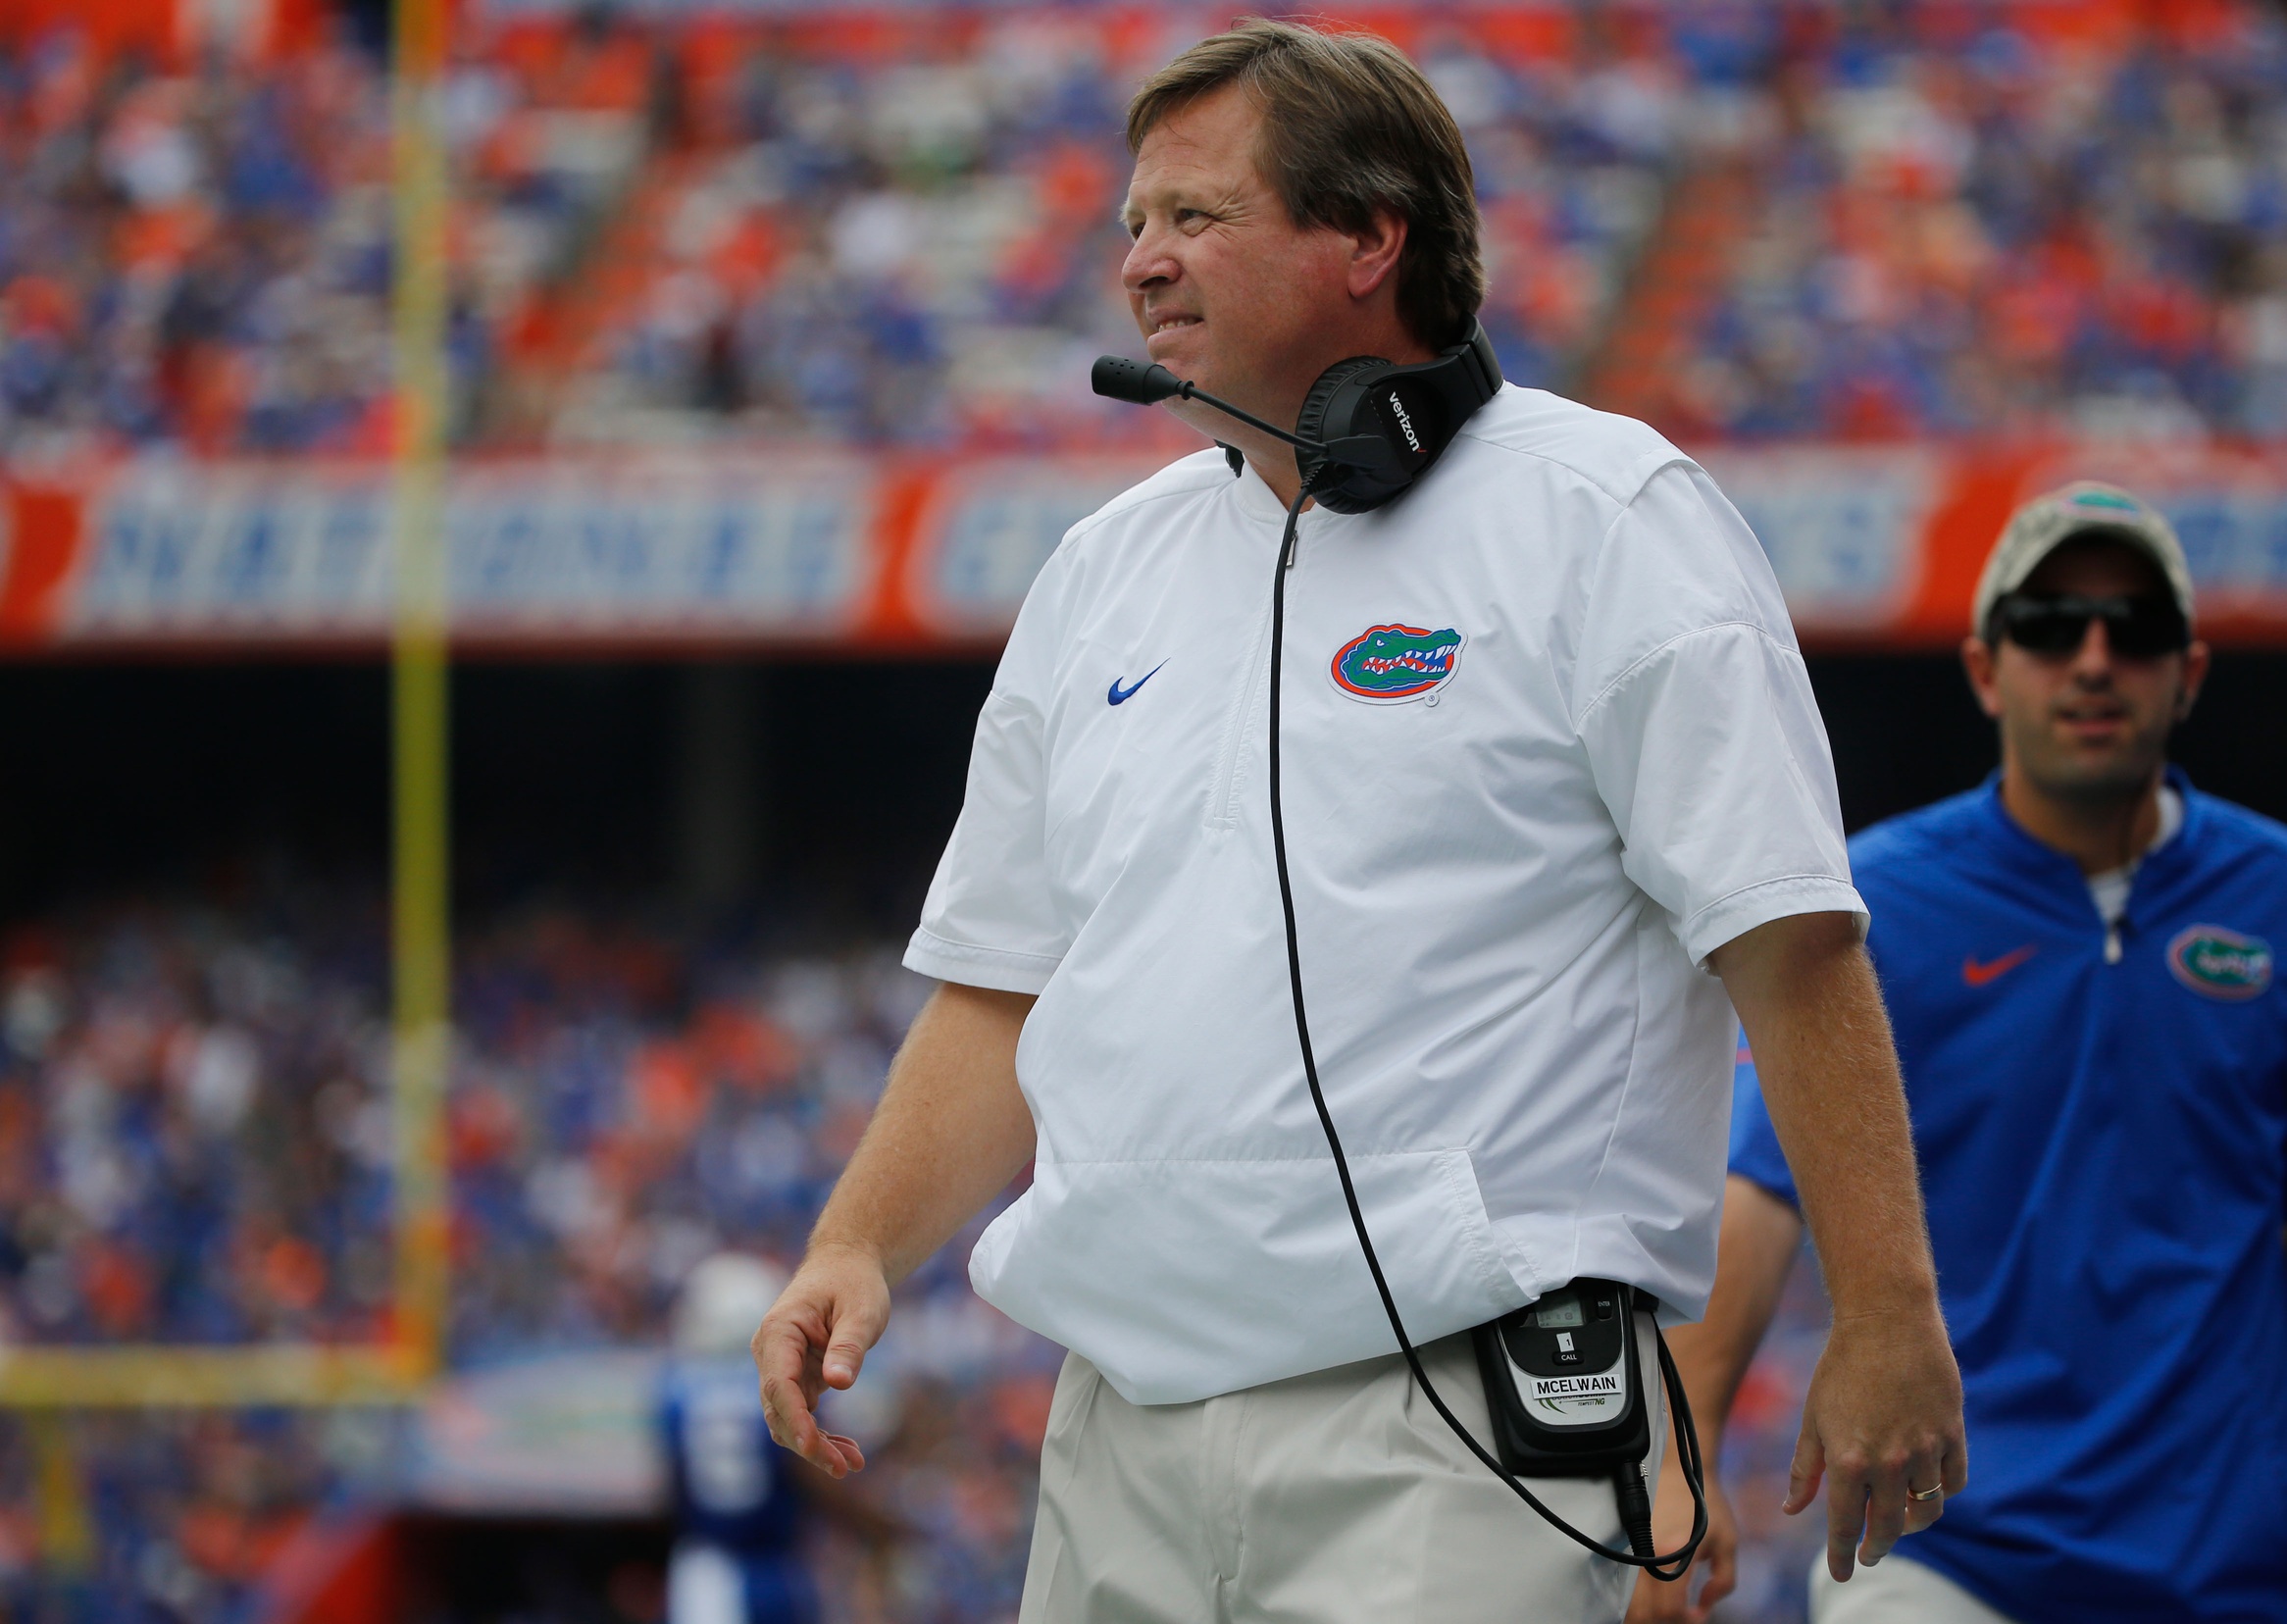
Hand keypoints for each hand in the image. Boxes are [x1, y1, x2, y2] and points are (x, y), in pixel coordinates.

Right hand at [752, 1243, 891, 1477]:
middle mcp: (771, 1353)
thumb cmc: (853, 1283)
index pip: (778, 1383)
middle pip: (780, 1409)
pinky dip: (822, 1435)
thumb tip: (837, 1384)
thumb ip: (849, 1345)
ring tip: (852, 1464)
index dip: (794, 1418)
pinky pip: (802, 1415)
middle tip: (844, 1467)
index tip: (811, 1445)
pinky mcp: (796, 1379)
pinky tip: (849, 1452)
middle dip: (808, 1443)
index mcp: (779, 1331)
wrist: (846, 1267)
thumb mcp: (862, 1310)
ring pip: (788, 1419)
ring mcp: (780, 1368)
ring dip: (816, 1444)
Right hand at [1624, 1446, 1735, 1623]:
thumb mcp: (1728, 1543)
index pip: (1669, 1609)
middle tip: (1676, 1610)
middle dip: (1660, 1619)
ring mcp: (1630, 1548)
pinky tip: (1647, 1592)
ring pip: (1625, 1600)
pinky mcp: (1622, 1542)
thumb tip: (1702, 1612)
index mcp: (1675, 1555)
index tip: (1694, 1614)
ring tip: (1661, 1604)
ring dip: (1644, 1610)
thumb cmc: (1705, 1506)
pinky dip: (1631, 1595)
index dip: (1684, 1620)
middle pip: (1641, 1611)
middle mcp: (1648, 1555)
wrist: (1675, 1468)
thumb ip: (1722, 1583)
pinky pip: (1620, 1581)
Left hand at [1785, 1304, 1965, 1580]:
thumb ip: (1804, 1469)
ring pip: (1926, 1510)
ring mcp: (1926, 1449)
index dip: (1841, 1554)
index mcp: (1847, 1459)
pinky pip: (1952, 1482)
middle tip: (1869, 1555)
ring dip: (1911, 1525)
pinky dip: (1940, 1493)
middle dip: (1877, 1548)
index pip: (1844, 1524)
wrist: (1887, 1320)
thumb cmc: (1841, 1367)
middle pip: (1888, 1526)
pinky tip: (1925, 1489)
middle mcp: (1889, 1461)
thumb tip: (1792, 1510)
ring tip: (1898, 1524)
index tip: (1841, 1573)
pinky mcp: (1952, 1434)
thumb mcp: (1813, 1418)